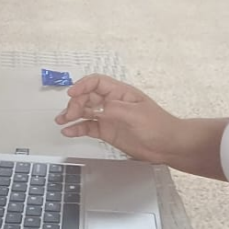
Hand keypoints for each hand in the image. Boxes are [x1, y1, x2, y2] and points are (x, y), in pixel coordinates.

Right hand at [54, 75, 180, 163]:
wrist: (168, 145)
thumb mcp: (137, 115)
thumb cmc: (159, 126)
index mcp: (120, 92)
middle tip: (68, 115)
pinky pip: (88, 127)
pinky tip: (68, 131)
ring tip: (61, 120)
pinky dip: (77, 128)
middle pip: (87, 96)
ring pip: (85, 111)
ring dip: (71, 114)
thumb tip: (98, 108)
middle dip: (75, 103)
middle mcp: (112, 102)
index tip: (72, 93)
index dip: (82, 85)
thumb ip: (115, 109)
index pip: (96, 82)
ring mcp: (109, 117)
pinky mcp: (107, 131)